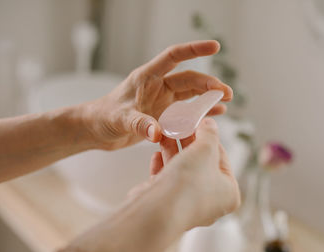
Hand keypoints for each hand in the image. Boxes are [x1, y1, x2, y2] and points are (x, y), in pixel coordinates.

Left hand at [82, 40, 231, 149]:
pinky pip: (186, 112)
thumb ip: (138, 124)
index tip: (215, 46)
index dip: (194, 50)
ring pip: (191, 94)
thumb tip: (157, 133)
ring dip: (207, 97)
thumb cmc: (103, 118)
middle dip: (209, 84)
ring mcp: (162, 101)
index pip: (174, 56)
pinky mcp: (164, 115)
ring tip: (226, 102)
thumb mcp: (119, 119)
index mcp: (147, 77)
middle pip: (189, 79)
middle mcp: (158, 86)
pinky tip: (214, 115)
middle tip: (226, 93)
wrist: (96, 130)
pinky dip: (200, 113)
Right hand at [150, 118, 240, 227]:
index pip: (221, 158)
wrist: (158, 209)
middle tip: (181, 126)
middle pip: (201, 164)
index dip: (209, 137)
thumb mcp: (205, 148)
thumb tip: (209, 125)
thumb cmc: (189, 182)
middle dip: (189, 143)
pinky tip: (157, 154)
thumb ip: (209, 134)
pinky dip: (163, 166)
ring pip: (182, 171)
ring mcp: (187, 205)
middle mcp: (210, 202)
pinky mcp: (167, 205)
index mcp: (229, 192)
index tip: (199, 123)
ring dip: (173, 151)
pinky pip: (167, 182)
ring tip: (166, 134)